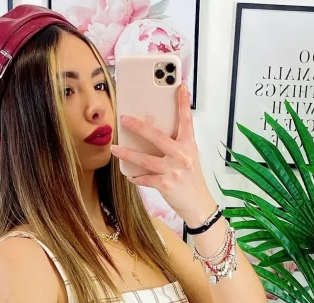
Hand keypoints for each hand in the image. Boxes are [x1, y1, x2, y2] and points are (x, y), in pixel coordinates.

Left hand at [109, 83, 215, 227]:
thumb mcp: (189, 158)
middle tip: (124, 119)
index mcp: (189, 145)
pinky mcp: (165, 185)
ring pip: (145, 159)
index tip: (180, 86)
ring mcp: (173, 170)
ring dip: (127, 153)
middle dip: (139, 126)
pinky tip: (128, 174)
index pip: (186, 120)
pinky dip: (136, 177)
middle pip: (157, 136)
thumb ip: (176, 145)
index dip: (183, 103)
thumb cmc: (192, 180)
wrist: (198, 205)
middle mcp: (182, 155)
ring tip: (115, 149)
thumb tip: (154, 136)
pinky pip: (145, 178)